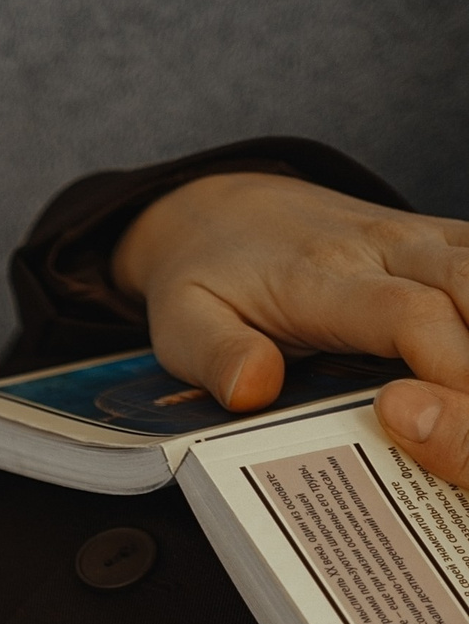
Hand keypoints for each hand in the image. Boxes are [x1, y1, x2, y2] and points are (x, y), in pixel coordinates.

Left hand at [112, 170, 468, 489]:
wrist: (217, 207)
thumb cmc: (204, 276)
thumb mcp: (183, 324)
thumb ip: (217, 357)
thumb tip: (254, 390)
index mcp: (323, 276)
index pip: (407, 314)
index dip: (447, 363)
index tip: (456, 416)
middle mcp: (381, 247)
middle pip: (467, 285)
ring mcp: (413, 237)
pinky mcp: (431, 238)